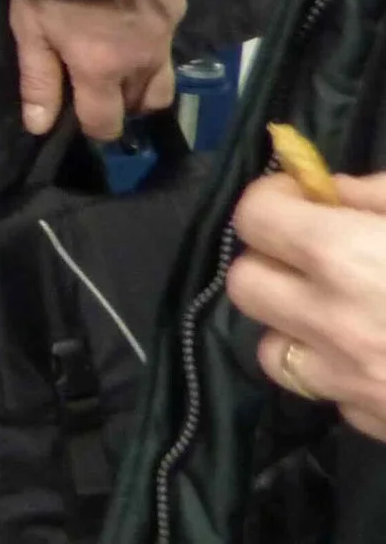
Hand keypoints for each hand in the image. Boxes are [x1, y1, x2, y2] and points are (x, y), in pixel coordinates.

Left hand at [7, 0, 185, 138]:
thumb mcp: (30, 29)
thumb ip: (39, 80)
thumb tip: (41, 127)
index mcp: (103, 69)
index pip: (107, 124)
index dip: (94, 127)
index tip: (82, 117)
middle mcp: (144, 59)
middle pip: (145, 105)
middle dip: (124, 105)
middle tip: (101, 88)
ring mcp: (166, 32)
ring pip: (165, 78)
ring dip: (144, 81)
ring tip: (119, 63)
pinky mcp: (177, 6)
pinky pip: (170, 40)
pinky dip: (153, 43)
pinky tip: (133, 24)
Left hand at [229, 171, 385, 441]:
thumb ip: (376, 194)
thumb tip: (328, 189)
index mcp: (345, 257)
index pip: (253, 216)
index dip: (275, 200)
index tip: (302, 198)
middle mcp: (332, 324)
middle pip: (244, 285)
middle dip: (271, 264)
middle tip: (316, 256)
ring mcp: (351, 386)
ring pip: (272, 352)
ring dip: (295, 328)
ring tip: (342, 314)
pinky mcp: (374, 428)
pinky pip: (328, 397)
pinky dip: (340, 378)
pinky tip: (380, 360)